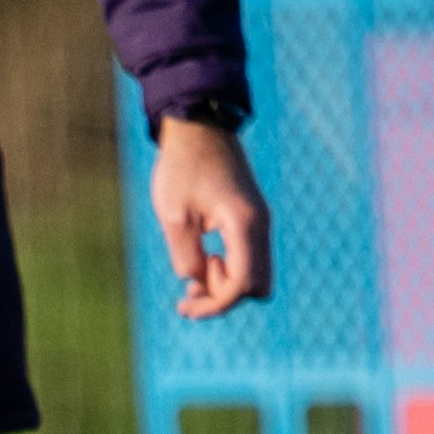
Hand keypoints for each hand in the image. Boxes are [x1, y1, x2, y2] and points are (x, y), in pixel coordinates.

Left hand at [151, 115, 271, 317]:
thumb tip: (196, 283)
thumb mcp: (174, 215)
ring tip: (190, 283)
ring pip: (255, 274)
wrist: (199, 128)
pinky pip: (249, 258)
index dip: (217, 303)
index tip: (186, 306)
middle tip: (188, 293)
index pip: (243, 283)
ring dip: (225, 284)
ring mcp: (259, 222)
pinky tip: (202, 261)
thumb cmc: (182, 167)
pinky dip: (229, 268)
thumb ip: (185, 254)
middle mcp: (260, 226)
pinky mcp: (251, 219)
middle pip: (257, 286)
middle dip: (224, 297)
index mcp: (244, 224)